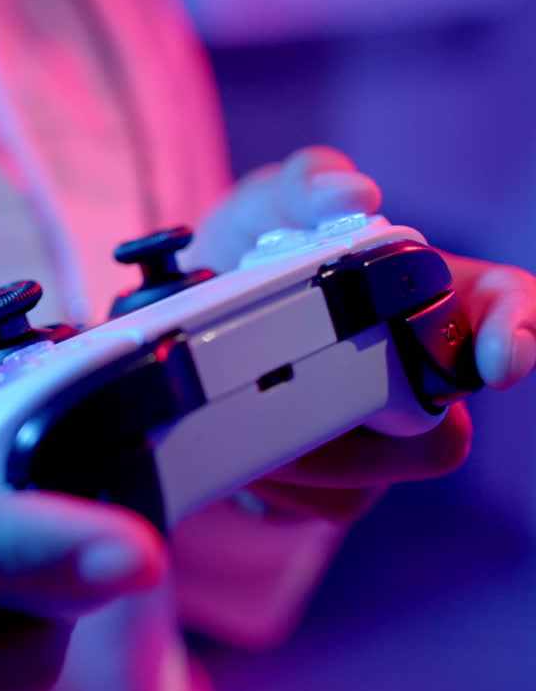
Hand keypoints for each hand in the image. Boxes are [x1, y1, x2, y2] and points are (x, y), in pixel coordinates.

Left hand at [194, 146, 535, 520]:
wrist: (187, 320)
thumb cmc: (249, 254)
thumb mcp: (270, 204)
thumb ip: (310, 183)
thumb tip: (355, 194)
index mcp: (427, 296)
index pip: (505, 310)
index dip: (516, 333)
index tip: (500, 359)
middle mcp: (421, 375)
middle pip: (439, 436)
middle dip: (351, 418)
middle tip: (276, 379)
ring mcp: (386, 442)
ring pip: (370, 480)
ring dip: (295, 448)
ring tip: (234, 400)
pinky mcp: (340, 490)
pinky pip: (323, 506)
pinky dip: (270, 477)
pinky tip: (237, 441)